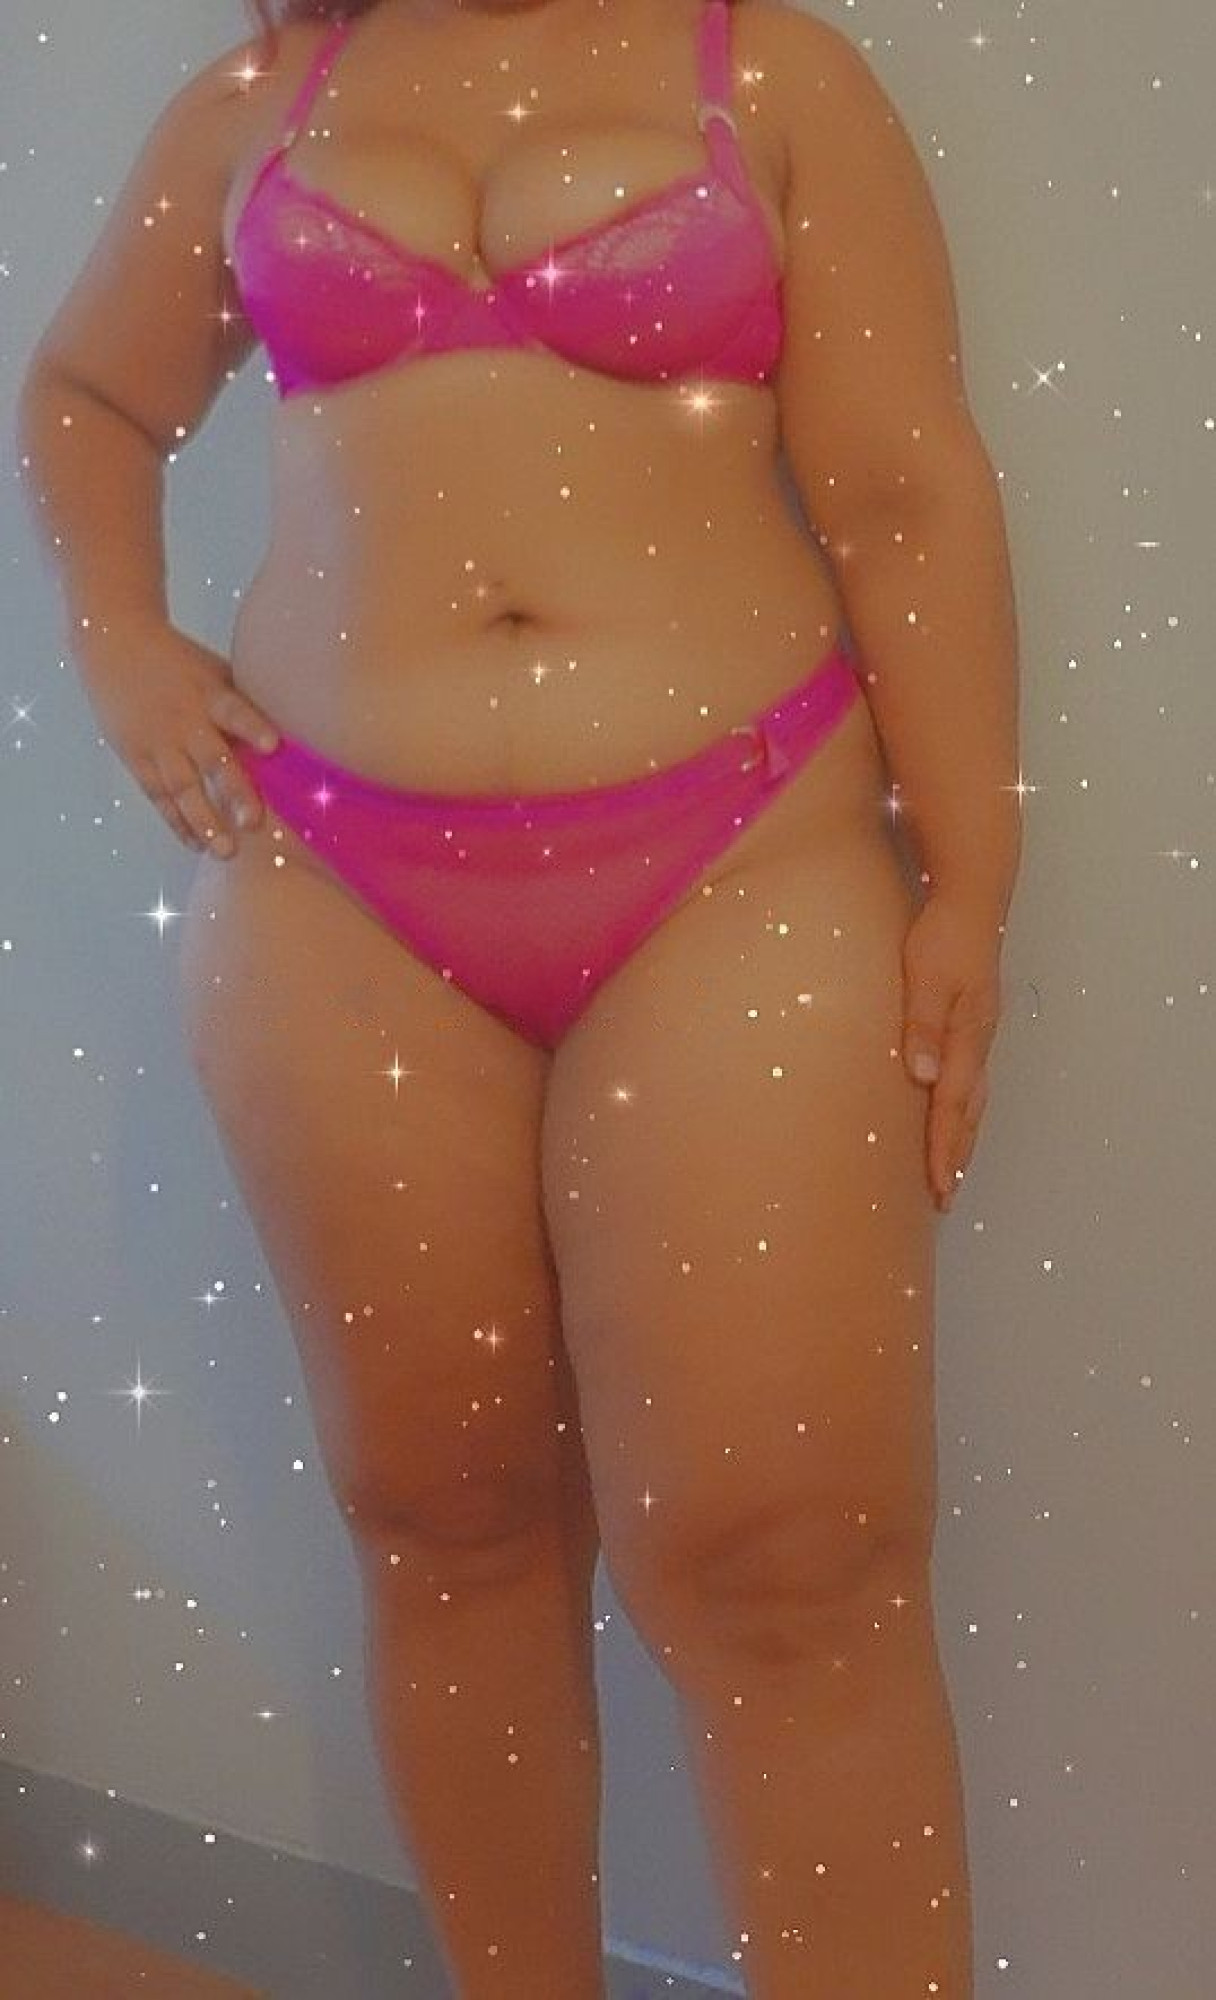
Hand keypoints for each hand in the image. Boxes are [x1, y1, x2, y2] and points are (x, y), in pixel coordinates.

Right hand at [79, 626, 279, 856]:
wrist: (114, 643)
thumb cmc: (179, 661)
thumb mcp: (214, 672)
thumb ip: (244, 703)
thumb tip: (292, 737)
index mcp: (209, 693)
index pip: (234, 710)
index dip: (253, 727)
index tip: (272, 745)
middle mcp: (185, 720)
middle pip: (211, 759)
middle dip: (234, 792)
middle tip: (253, 824)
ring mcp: (158, 742)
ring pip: (182, 788)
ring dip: (204, 822)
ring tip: (225, 851)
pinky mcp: (137, 758)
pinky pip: (159, 796)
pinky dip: (177, 822)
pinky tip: (197, 845)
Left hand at [900, 893, 1004, 1213]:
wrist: (973, 897)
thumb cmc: (944, 934)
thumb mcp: (926, 976)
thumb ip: (922, 1025)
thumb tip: (922, 1076)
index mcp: (968, 1035)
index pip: (952, 1105)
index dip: (943, 1148)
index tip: (937, 1186)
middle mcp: (978, 1041)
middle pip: (969, 1112)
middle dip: (956, 1156)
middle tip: (944, 1197)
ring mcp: (979, 1034)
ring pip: (974, 1099)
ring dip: (962, 1138)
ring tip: (950, 1171)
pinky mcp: (973, 1024)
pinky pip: (970, 1079)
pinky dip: (963, 1110)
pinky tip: (952, 1116)